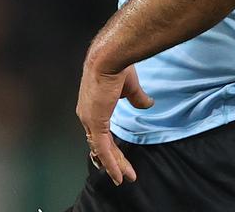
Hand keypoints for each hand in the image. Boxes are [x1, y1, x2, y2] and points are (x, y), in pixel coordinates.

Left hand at [76, 62, 153, 185]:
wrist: (111, 57)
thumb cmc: (118, 66)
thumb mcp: (130, 87)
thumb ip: (137, 98)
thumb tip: (147, 104)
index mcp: (93, 107)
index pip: (101, 132)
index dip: (110, 146)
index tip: (120, 156)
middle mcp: (87, 116)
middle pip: (101, 145)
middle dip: (113, 160)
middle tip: (123, 174)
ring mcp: (90, 120)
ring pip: (102, 149)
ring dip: (114, 165)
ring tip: (124, 177)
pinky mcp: (97, 122)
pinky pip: (104, 148)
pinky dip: (111, 162)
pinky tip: (119, 173)